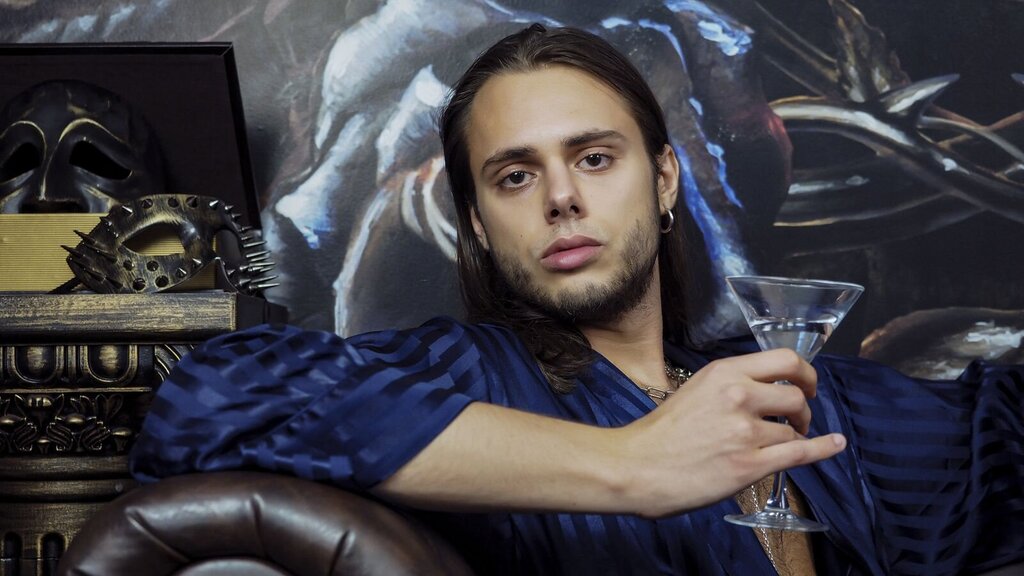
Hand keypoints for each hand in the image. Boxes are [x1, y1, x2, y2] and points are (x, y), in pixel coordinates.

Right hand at [615, 348, 845, 516]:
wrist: (636, 466)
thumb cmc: (661, 432)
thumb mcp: (696, 390)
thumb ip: (730, 386)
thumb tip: (765, 392)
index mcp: (724, 372)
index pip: (785, 360)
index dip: (805, 372)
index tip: (807, 384)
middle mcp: (739, 396)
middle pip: (796, 394)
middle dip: (804, 407)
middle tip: (798, 418)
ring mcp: (746, 431)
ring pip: (794, 429)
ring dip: (795, 436)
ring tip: (782, 443)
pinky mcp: (750, 465)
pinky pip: (799, 453)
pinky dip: (822, 448)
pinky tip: (834, 443)